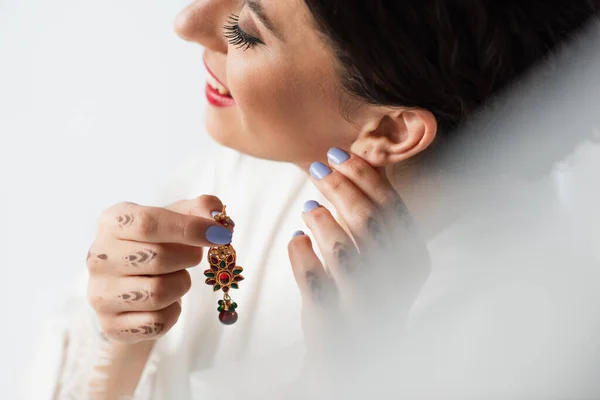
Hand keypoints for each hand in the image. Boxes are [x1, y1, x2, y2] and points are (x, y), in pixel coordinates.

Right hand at [87, 195, 232, 343]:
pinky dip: (173, 312)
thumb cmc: (157, 244)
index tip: (221, 235)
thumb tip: (218, 217)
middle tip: (195, 256)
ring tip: (177, 277)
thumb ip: (199, 209)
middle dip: (189, 257)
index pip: (149, 222)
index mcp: (112, 222)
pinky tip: (168, 302)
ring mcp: (100, 293)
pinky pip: (156, 322)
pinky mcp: (111, 325)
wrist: (131, 287)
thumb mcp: (175, 218)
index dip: (189, 228)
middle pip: (157, 258)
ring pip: (157, 293)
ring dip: (181, 285)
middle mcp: (98, 257)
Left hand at [288, 148, 429, 353]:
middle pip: (366, 219)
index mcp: (413, 258)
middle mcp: (394, 281)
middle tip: (316, 168)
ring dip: (320, 218)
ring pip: (340, 246)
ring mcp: (364, 303)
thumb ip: (375, 217)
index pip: (391, 205)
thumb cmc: (366, 295)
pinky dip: (299, 251)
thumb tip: (352, 166)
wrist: (353, 357)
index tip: (337, 154)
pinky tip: (297, 241)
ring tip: (308, 208)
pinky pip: (311, 275)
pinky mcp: (332, 320)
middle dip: (338, 186)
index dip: (362, 174)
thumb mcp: (384, 258)